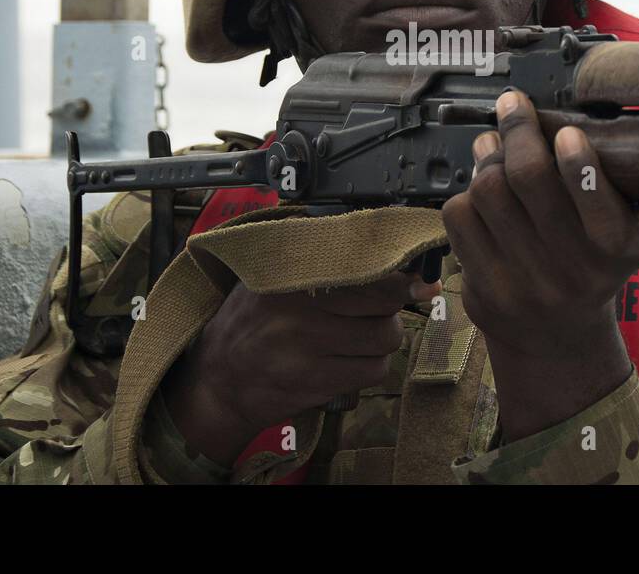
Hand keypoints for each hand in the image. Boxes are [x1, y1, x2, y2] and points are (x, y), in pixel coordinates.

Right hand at [162, 268, 440, 465]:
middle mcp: (298, 313)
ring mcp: (308, 351)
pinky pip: (372, 371)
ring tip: (360, 334)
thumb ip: (319, 260)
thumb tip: (388, 255)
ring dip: (383, 338)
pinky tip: (350, 359)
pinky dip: (371, 365)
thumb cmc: (250, 321)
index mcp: (289, 278)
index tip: (421, 278)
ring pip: (384, 340)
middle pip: (384, 305)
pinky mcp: (317, 384)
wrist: (217, 380)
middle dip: (392, 306)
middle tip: (381, 306)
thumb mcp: (271, 277)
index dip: (400, 276)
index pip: (365, 271)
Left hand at [441, 89, 638, 438]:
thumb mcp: (628, 231)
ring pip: (488, 190)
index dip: (579, 162)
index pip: (598, 202)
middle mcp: (572, 271)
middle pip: (530, 178)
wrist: (558, 336)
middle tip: (513, 106)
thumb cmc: (594, 264)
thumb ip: (614, 184)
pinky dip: (467, 193)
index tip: (567, 132)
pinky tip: (482, 192)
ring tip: (494, 144)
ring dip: (488, 156)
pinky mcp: (484, 288)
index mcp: (617, 251)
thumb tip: (558, 121)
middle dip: (518, 130)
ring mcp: (524, 283)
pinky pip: (459, 216)